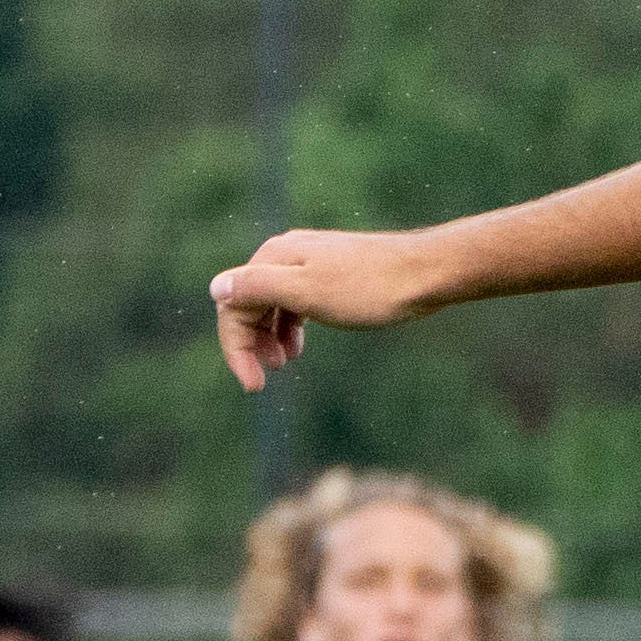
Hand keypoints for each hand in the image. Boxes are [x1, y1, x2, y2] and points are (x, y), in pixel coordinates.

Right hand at [211, 228, 433, 387]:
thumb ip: (260, 289)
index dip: (235, 347)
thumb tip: (216, 289)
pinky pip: (294, 302)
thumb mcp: (308, 293)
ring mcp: (308, 263)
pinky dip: (289, 326)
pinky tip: (297, 346)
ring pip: (271, 305)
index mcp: (274, 258)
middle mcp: (285, 255)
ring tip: (283, 363)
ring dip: (267, 337)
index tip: (253, 385)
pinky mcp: (329, 274)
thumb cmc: (369, 287)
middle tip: (261, 382)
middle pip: (247, 303)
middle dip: (249, 344)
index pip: (233, 305)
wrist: (425, 274)